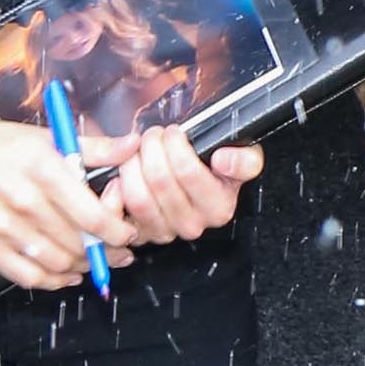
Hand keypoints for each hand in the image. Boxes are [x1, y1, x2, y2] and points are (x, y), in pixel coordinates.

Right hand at [0, 118, 137, 291]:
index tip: (128, 234)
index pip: (94, 217)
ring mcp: (4, 226)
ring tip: (94, 262)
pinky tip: (65, 275)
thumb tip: (132, 146)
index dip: (118, 232)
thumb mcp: (50, 137)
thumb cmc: (2, 145)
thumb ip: (95, 148)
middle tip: (118, 253)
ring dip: (82, 268)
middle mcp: (26, 202)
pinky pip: (27, 275)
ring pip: (57, 263)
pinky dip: (52, 281)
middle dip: (107, 253)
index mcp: (46, 172)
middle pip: (79, 244)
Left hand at [98, 126, 262, 245]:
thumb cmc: (211, 166)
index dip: (175, 145)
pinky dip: (119, 186)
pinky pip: (121, 210)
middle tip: (154, 134)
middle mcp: (193, 224)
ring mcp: (165, 231)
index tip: (174, 132)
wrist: (191, 179)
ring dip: (132, 164)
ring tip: (139, 150)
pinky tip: (126, 173)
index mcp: (219, 207)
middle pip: (159, 180)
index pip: (188, 172)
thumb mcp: (240, 157)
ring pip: (138, 195)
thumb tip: (224, 161)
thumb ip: (245, 159)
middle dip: (152, 147)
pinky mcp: (139, 234)